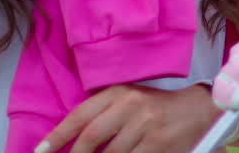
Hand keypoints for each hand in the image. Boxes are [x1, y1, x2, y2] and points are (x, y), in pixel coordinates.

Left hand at [34, 83, 218, 152]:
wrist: (197, 110)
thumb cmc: (156, 107)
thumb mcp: (129, 99)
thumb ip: (103, 113)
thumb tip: (73, 141)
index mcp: (118, 92)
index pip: (80, 116)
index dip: (57, 136)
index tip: (41, 151)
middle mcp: (129, 106)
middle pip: (90, 138)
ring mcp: (144, 126)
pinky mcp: (157, 144)